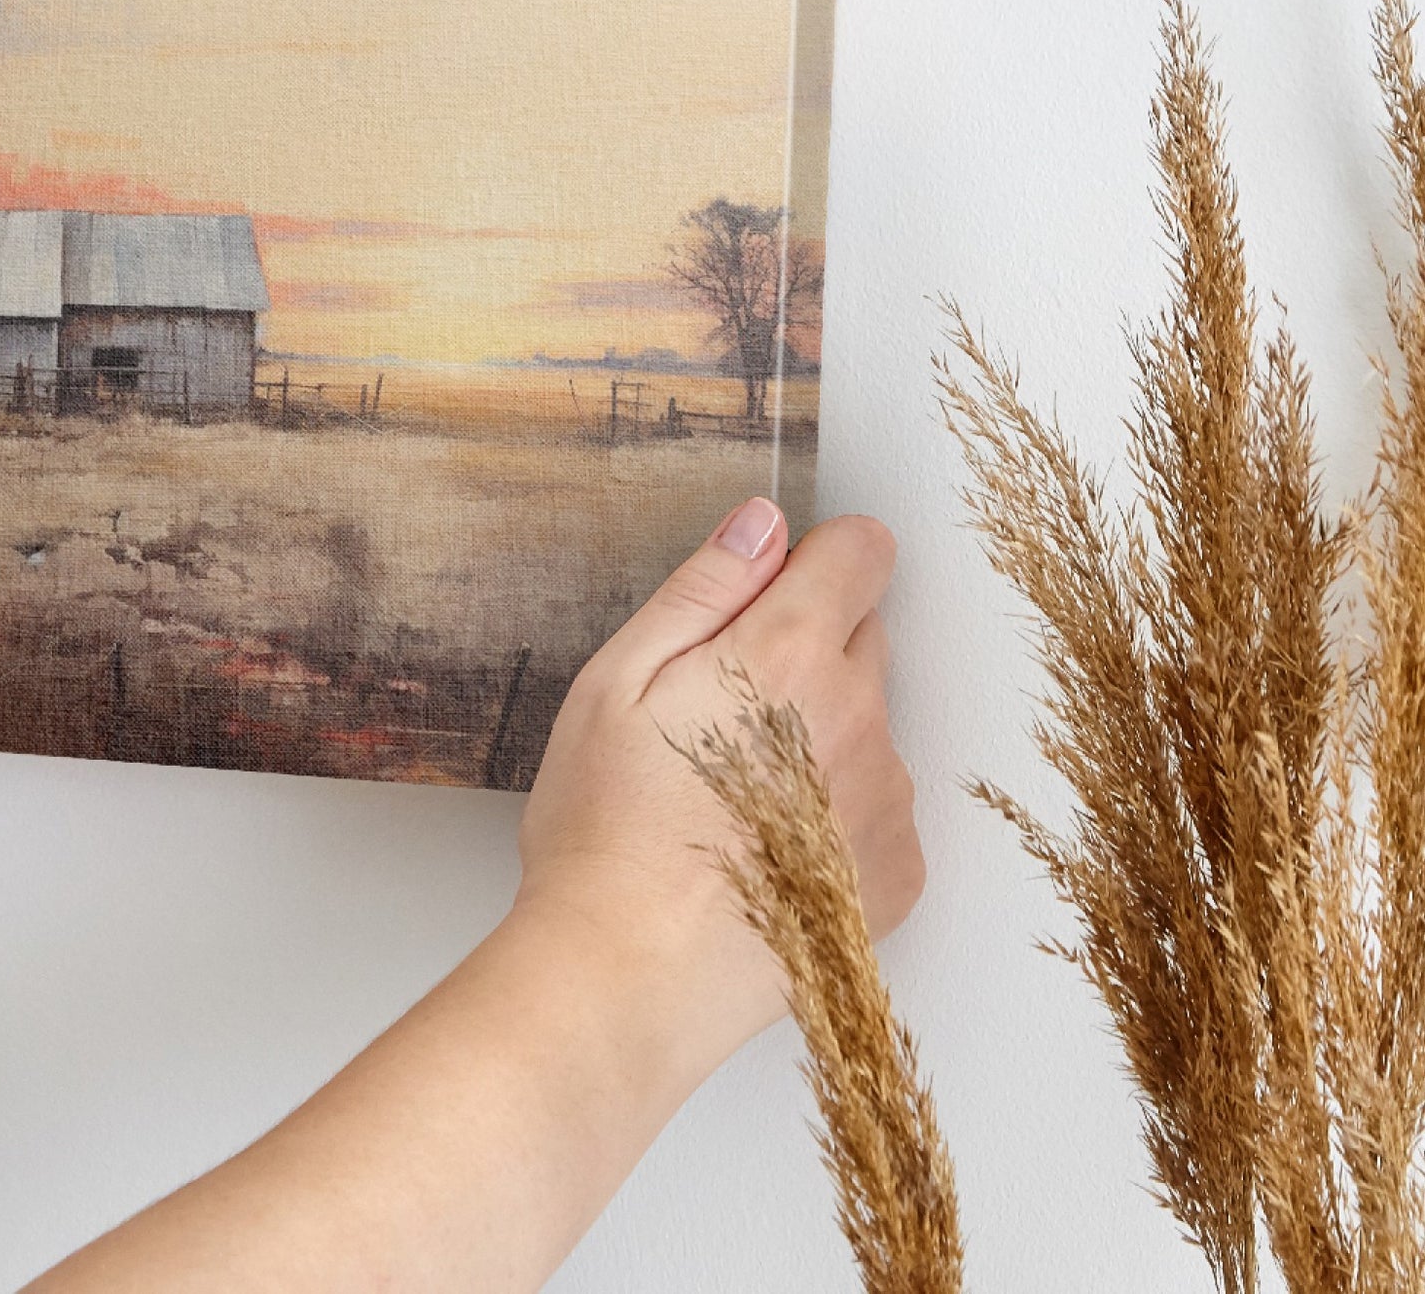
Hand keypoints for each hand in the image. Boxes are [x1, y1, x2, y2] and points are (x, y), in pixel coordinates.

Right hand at [27, 499, 924, 1293]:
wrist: (630, 980)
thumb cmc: (606, 830)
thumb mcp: (616, 681)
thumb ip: (702, 590)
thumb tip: (764, 524)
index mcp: (789, 654)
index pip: (863, 551)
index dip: (817, 558)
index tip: (769, 593)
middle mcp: (860, 718)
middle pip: (865, 635)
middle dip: (807, 647)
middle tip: (719, 709)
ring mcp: (887, 801)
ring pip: (870, 723)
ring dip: (822, 734)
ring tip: (733, 795)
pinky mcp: (897, 875)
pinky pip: (880, 807)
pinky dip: (838, 814)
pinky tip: (765, 849)